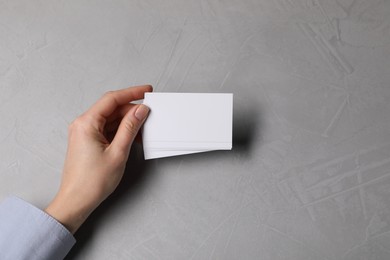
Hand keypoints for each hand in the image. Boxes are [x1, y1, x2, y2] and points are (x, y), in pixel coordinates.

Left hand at [45, 85, 151, 233]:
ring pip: (110, 119)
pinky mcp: (88, 141)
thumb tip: (140, 111)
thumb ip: (130, 128)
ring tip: (143, 128)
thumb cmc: (92, 182)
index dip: (132, 93)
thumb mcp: (118, 152)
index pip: (112, 99)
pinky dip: (121, 130)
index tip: (146, 91)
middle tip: (149, 113)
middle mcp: (83, 124)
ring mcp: (85, 133)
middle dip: (131, 110)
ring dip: (127, 121)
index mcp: (86, 123)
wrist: (76, 201)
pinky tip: (133, 136)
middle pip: (111, 108)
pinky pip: (107, 129)